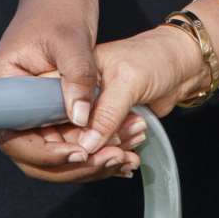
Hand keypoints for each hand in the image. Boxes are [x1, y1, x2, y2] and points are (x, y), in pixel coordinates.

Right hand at [0, 0, 108, 183]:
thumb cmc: (59, 3)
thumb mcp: (71, 38)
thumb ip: (77, 78)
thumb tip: (81, 120)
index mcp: (2, 85)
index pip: (15, 138)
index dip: (45, 153)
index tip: (78, 152)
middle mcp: (13, 102)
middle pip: (36, 153)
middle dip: (74, 162)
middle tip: (112, 159)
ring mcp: (33, 105)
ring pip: (56, 149)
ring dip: (90, 158)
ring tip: (126, 156)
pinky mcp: (53, 105)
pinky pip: (69, 136)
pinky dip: (95, 145)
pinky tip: (124, 150)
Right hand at [63, 25, 208, 176]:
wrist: (180, 65)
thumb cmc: (152, 57)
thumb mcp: (127, 80)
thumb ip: (106, 112)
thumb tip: (87, 145)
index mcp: (61, 78)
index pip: (38, 119)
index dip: (52, 143)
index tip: (79, 153)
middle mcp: (66, 99)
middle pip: (55, 144)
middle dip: (86, 156)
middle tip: (115, 154)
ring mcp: (83, 116)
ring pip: (78, 154)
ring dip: (105, 157)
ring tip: (132, 145)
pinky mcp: (101, 129)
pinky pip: (97, 154)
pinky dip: (114, 160)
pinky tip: (131, 157)